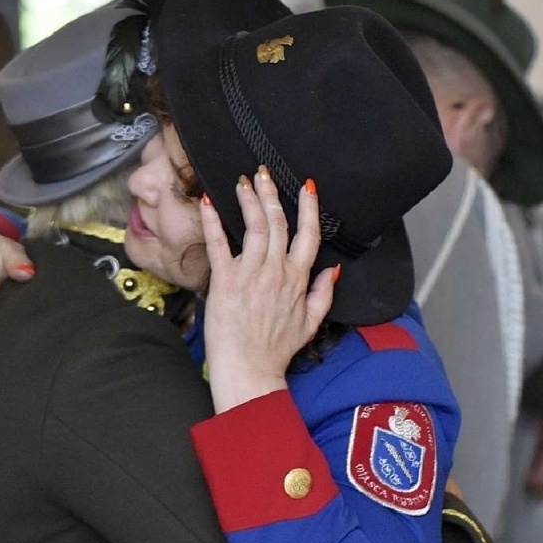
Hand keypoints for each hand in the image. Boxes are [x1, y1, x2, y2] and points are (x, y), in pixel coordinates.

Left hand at [201, 169, 335, 413]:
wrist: (250, 369)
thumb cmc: (277, 350)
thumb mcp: (311, 322)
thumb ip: (324, 293)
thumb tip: (335, 269)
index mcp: (298, 278)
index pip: (308, 234)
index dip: (309, 208)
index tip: (308, 187)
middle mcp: (276, 271)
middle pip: (278, 222)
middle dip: (272, 193)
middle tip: (264, 173)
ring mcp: (251, 274)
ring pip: (254, 226)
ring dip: (248, 199)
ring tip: (243, 180)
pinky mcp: (225, 280)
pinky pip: (219, 243)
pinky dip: (212, 220)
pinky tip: (207, 201)